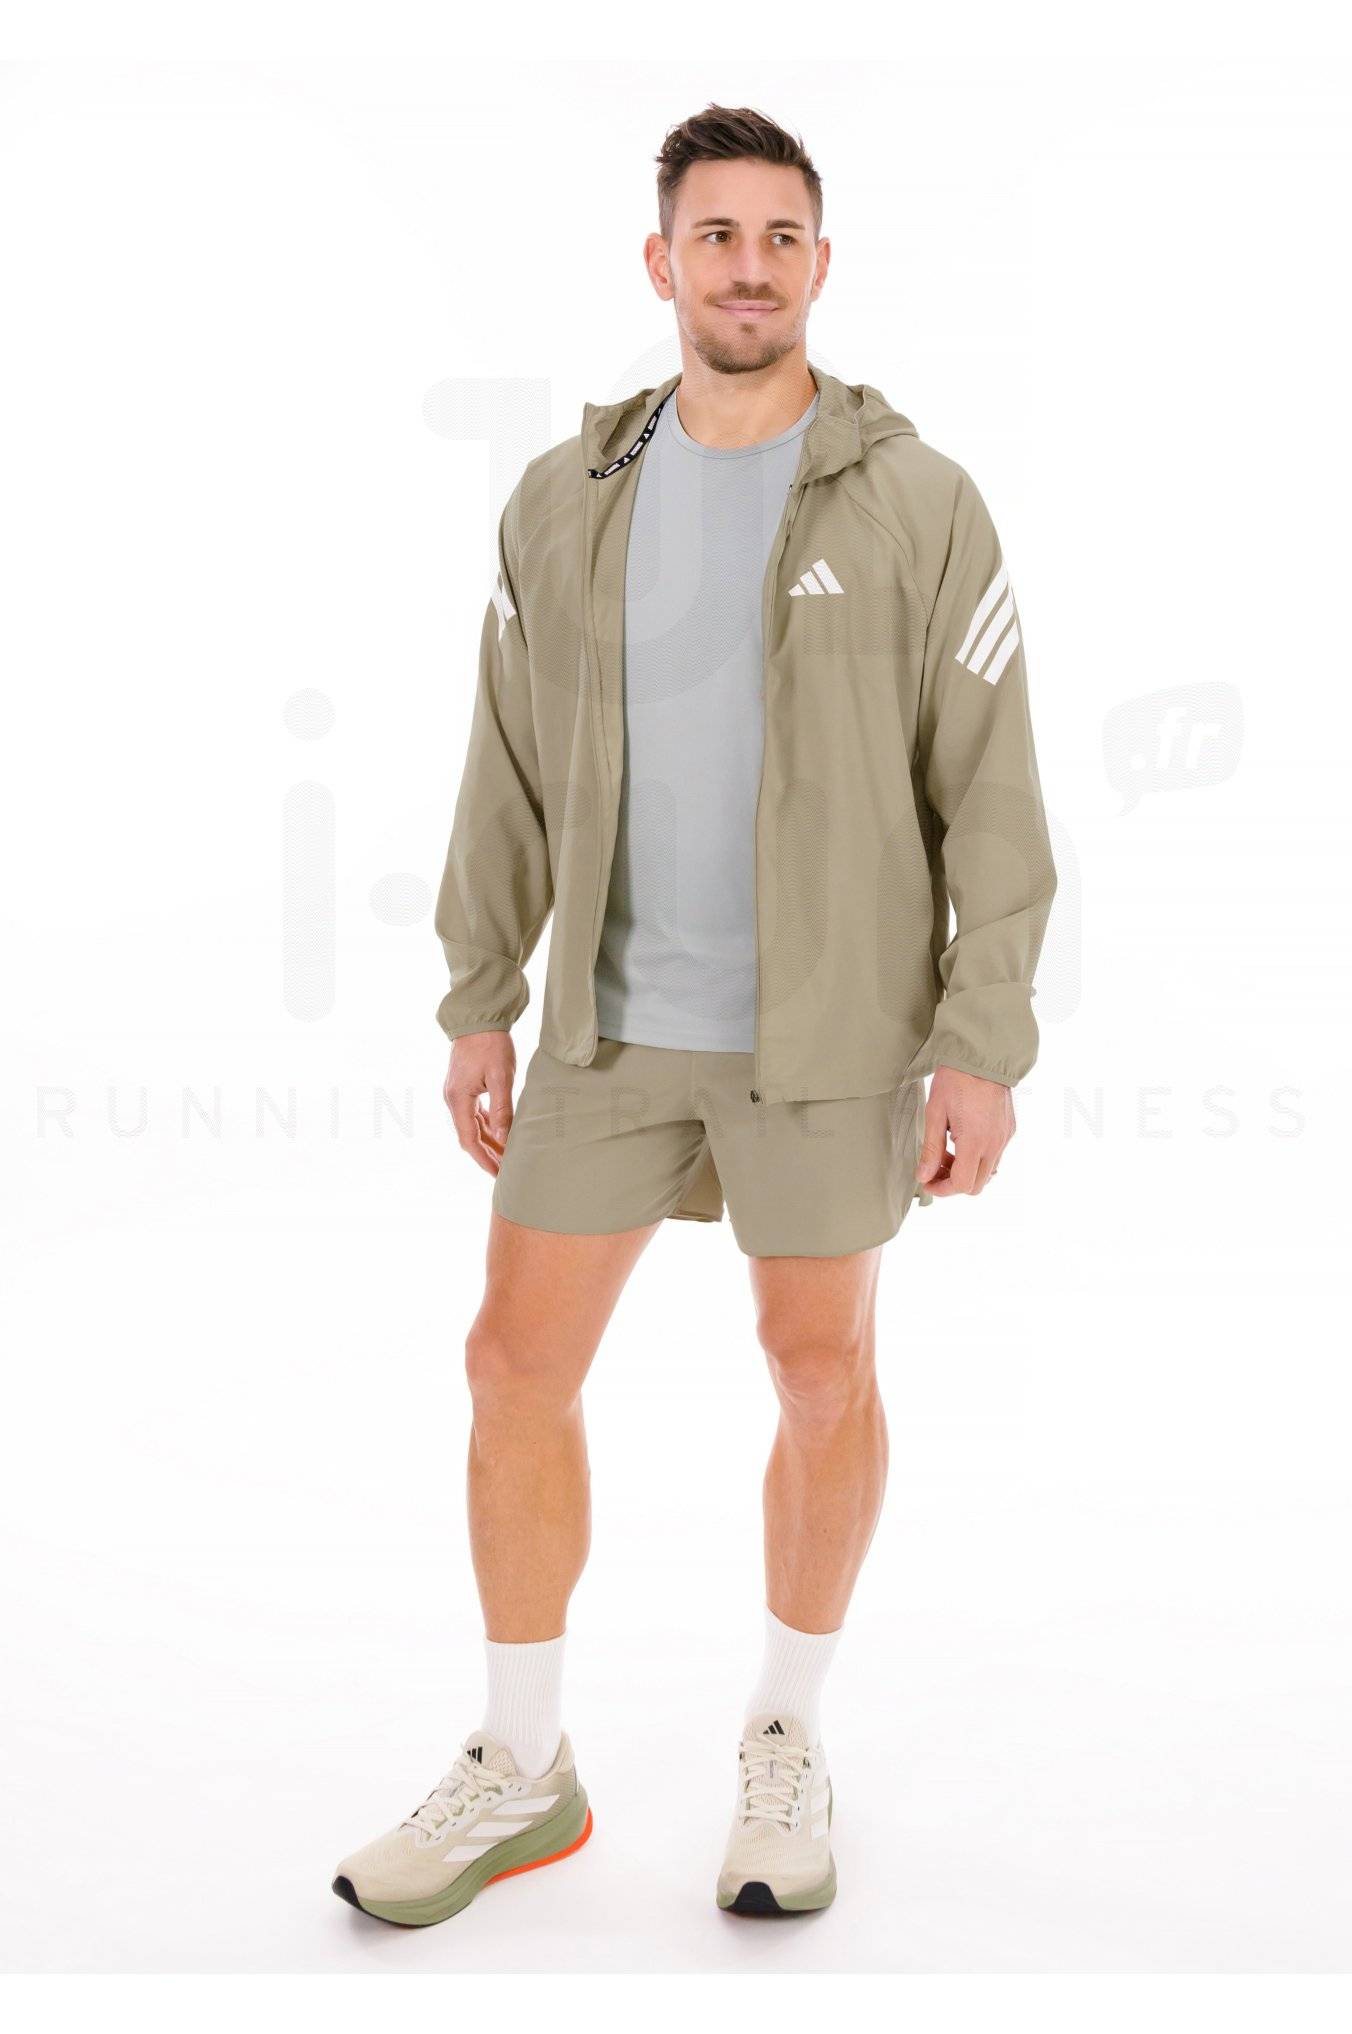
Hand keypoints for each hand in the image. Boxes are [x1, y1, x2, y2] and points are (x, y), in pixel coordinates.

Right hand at [444, 1031, 516, 1176]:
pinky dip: (487, 1126)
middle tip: (506, 1170)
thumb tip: (504, 1139)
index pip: (468, 1140)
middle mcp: (453, 1099)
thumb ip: (502, 1110)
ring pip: (472, 1126)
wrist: (478, 1018)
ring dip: (488, 1141)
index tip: (497, 1174)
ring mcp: (457, 1093)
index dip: (483, 1159)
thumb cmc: (491, 1044)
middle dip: (487, 1154)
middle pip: (469, 1136)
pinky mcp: (464, 1087)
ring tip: (506, 1155)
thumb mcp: (501, 1077)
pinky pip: (474, 1114)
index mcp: (458, 1100)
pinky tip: (500, 1133)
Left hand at [916, 1065, 1014, 1197]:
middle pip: (977, 1185)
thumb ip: (931, 1148)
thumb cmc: (956, 1079)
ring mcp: (1005, 1137)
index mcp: (975, 1141)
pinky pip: (995, 1156)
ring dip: (967, 1170)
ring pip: (988, 1173)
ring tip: (947, 1150)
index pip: (962, 1184)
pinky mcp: (1009, 1130)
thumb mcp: (935, 1113)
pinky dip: (978, 1157)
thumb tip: (924, 1176)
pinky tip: (962, 1139)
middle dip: (953, 1182)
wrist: (983, 1055)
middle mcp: (995, 1143)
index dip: (942, 1189)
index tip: (927, 1181)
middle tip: (934, 1167)